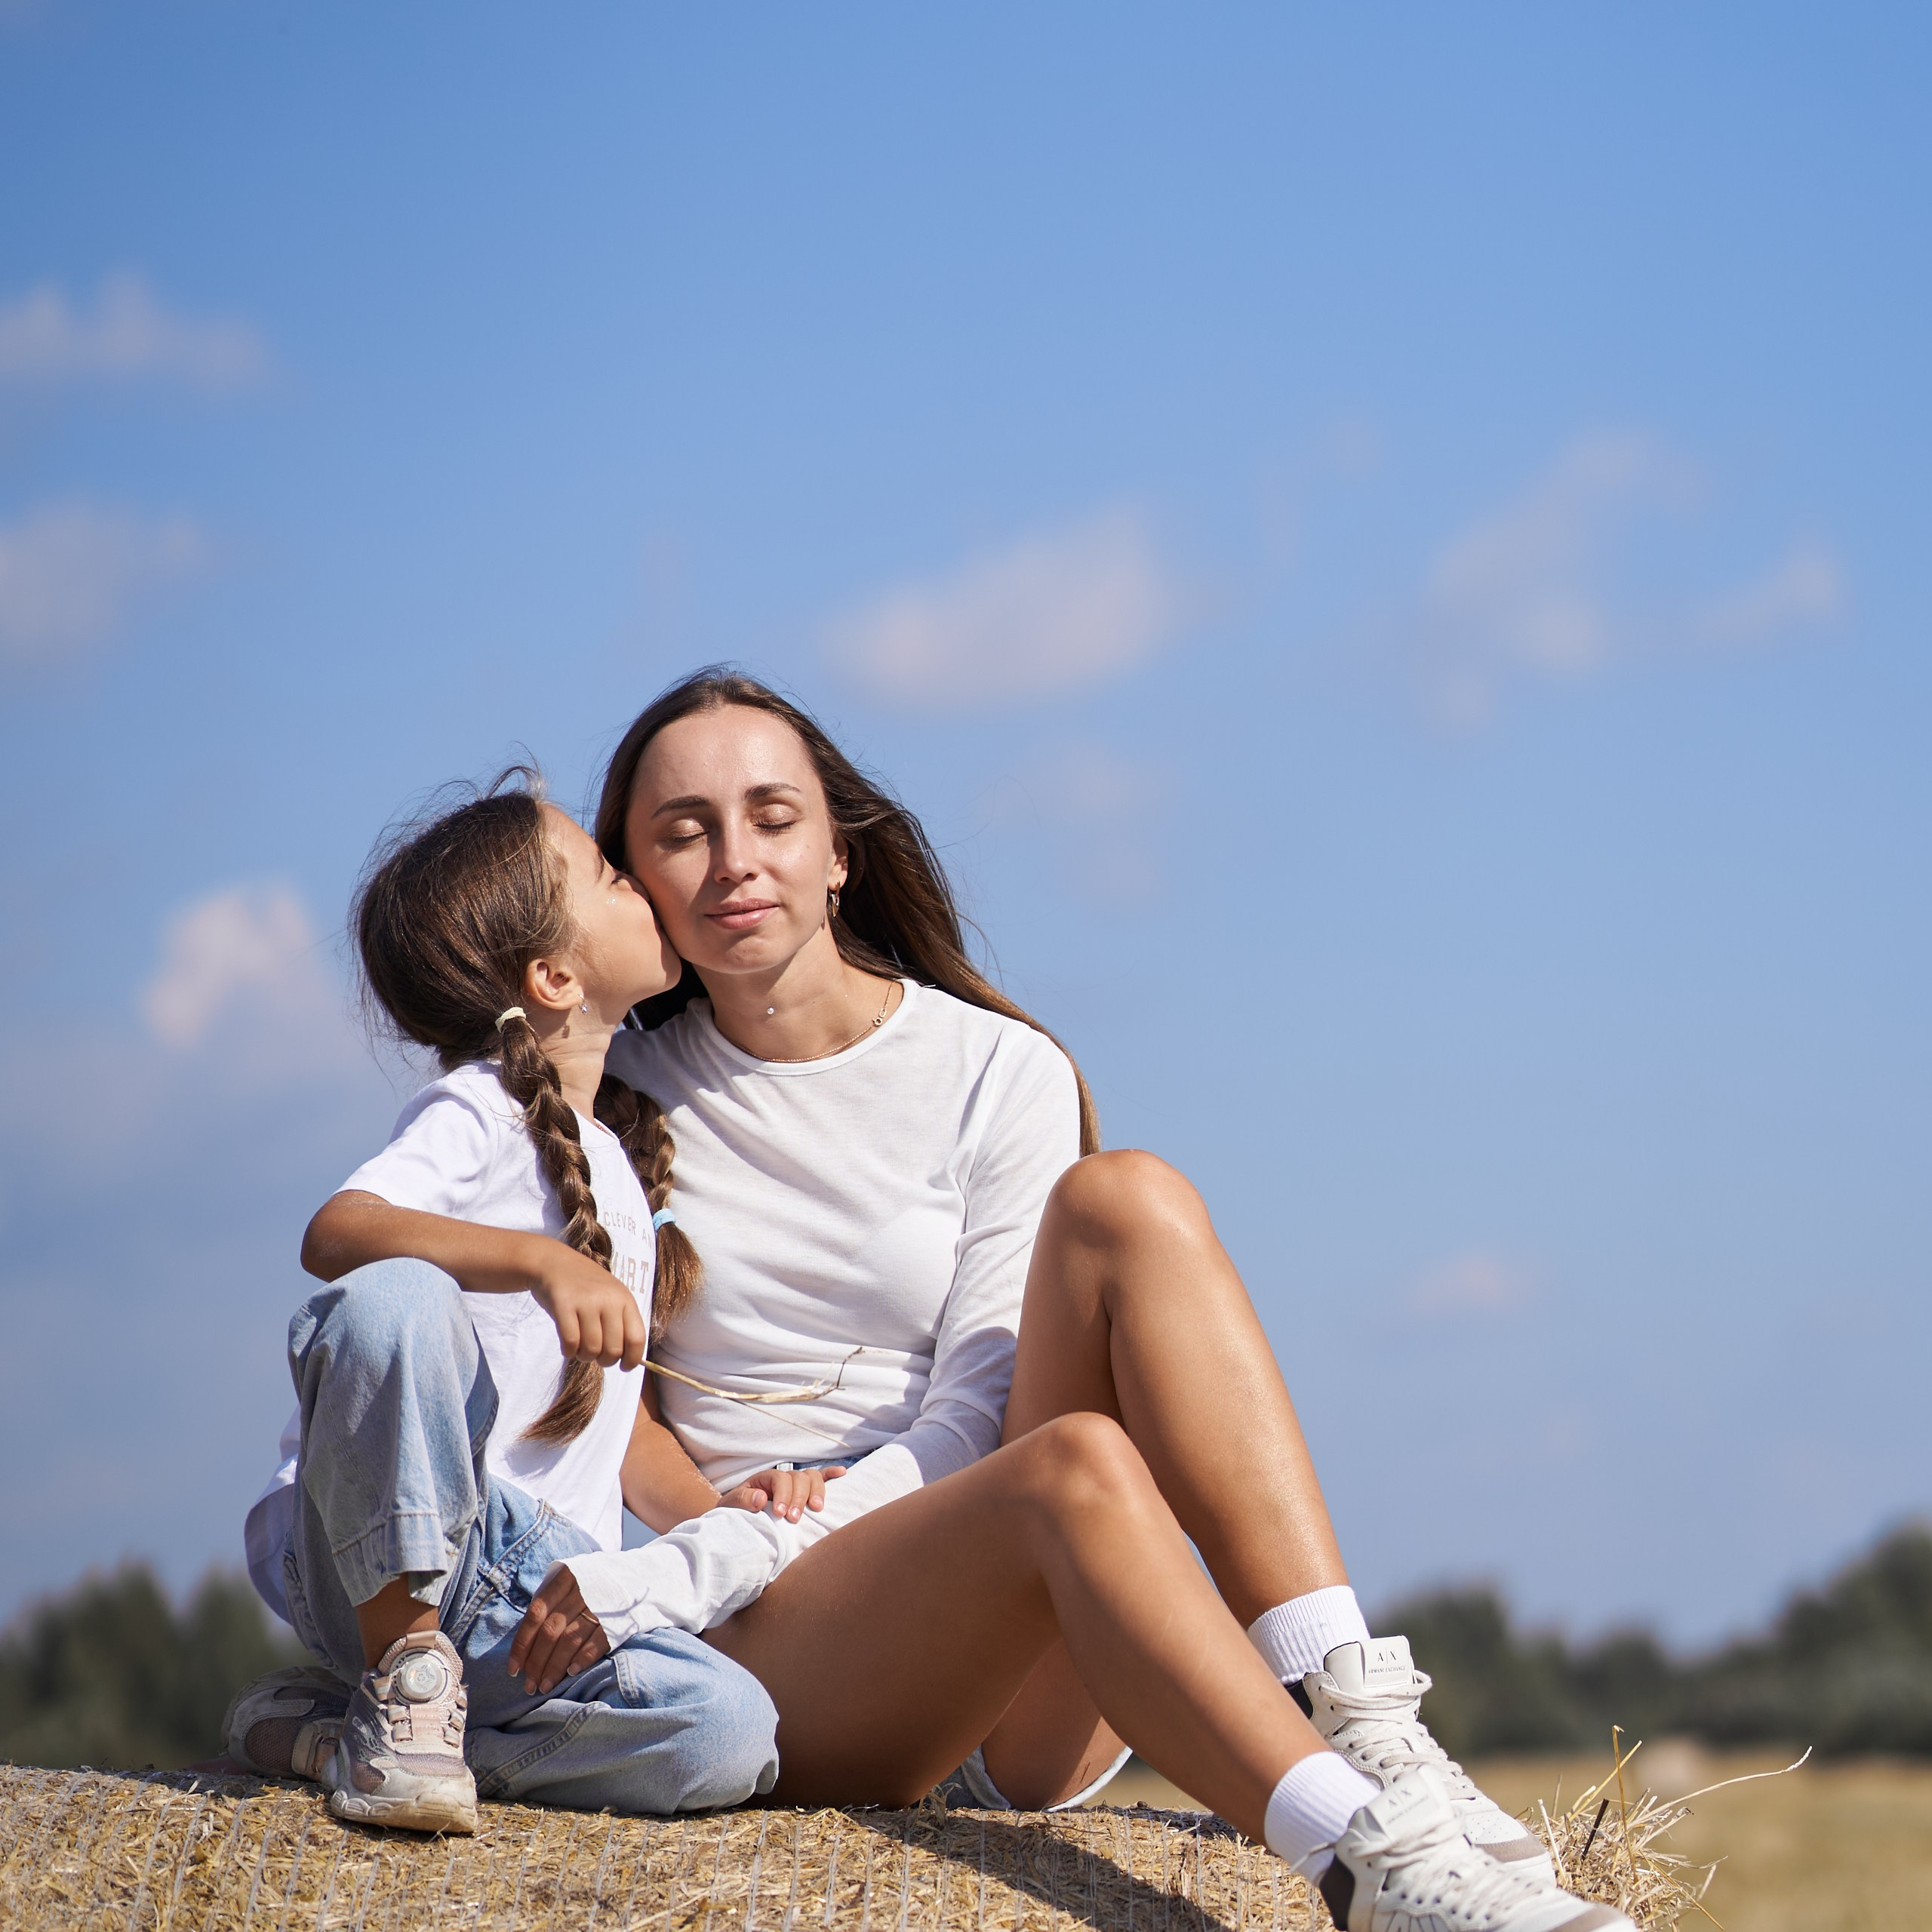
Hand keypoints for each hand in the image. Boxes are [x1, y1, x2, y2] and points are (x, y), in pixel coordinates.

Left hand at [508, 1561, 611, 1694]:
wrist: (645, 1573)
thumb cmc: (599, 1581)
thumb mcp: (574, 1576)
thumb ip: (552, 1598)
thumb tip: (527, 1636)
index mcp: (566, 1577)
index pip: (536, 1614)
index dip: (523, 1643)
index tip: (514, 1669)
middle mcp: (582, 1590)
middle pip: (551, 1631)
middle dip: (537, 1662)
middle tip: (529, 1685)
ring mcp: (602, 1605)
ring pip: (570, 1640)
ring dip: (555, 1667)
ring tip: (545, 1686)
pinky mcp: (619, 1619)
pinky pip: (596, 1643)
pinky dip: (582, 1659)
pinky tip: (571, 1673)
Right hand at [525, 1237, 646, 1370]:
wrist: (554, 1262)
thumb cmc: (585, 1287)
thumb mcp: (611, 1297)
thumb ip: (620, 1323)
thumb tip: (629, 1359)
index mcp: (624, 1299)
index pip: (637, 1338)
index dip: (632, 1359)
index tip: (624, 1366)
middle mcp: (608, 1300)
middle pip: (613, 1350)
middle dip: (603, 1361)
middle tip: (594, 1355)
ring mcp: (586, 1302)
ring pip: (591, 1349)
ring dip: (583, 1357)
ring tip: (579, 1348)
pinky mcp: (563, 1305)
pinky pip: (570, 1343)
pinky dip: (568, 1351)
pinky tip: (567, 1346)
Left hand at [719, 1464, 845, 1522]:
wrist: (737, 1515)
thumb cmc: (735, 1511)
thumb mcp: (730, 1505)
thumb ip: (742, 1500)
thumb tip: (760, 1498)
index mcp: (765, 1478)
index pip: (780, 1479)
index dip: (782, 1494)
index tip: (780, 1514)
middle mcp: (782, 1477)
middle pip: (799, 1478)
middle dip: (799, 1498)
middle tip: (795, 1519)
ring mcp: (794, 1484)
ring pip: (812, 1478)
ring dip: (817, 1492)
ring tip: (817, 1509)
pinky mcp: (803, 1491)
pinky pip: (820, 1478)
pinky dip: (831, 1474)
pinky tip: (842, 1473)